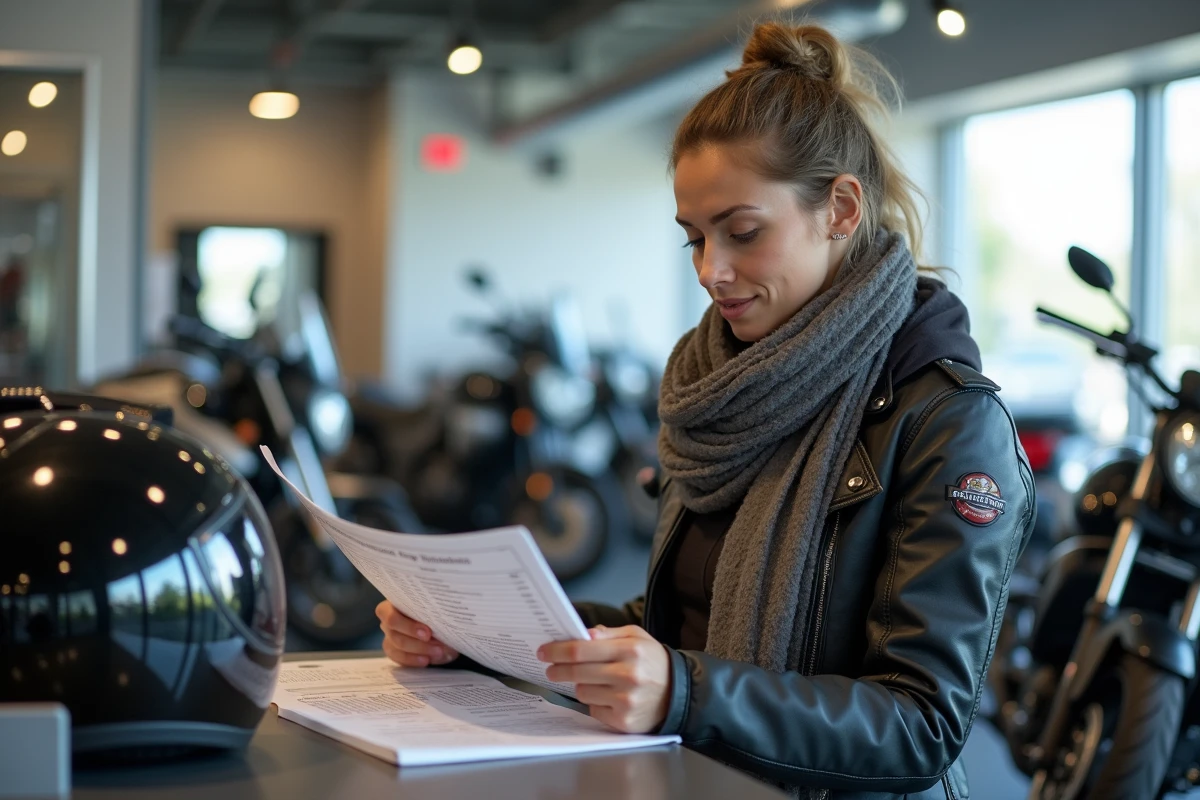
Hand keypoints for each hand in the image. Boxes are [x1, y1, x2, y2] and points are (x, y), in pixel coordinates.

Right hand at [376, 601, 458, 667]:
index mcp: (395, 603)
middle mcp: (388, 620)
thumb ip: (438, 618)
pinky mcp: (393, 650)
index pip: (389, 614)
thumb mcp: (439, 613)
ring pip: (397, 645)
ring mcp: (389, 636)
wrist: (439, 626)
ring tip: (438, 652)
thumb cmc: (436, 614)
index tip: (428, 632)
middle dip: (417, 640)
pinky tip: (426, 660)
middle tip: (438, 645)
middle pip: (395, 632)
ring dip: (419, 650)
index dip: (408, 625)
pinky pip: (399, 658)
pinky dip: (413, 660)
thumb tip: (445, 630)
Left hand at [538, 625, 670, 733]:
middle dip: (558, 669)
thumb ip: (609, 634)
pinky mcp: (623, 721)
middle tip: (550, 668)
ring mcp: (625, 700)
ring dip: (581, 685)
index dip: (558, 650)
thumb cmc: (653, 662)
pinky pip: (593, 710)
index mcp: (630, 650)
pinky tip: (608, 697)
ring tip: (593, 681)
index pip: (582, 650)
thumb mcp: (637, 637)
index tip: (544, 651)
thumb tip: (583, 634)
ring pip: (582, 691)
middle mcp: (628, 675)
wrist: (679, 694)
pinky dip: (595, 703)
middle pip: (577, 672)